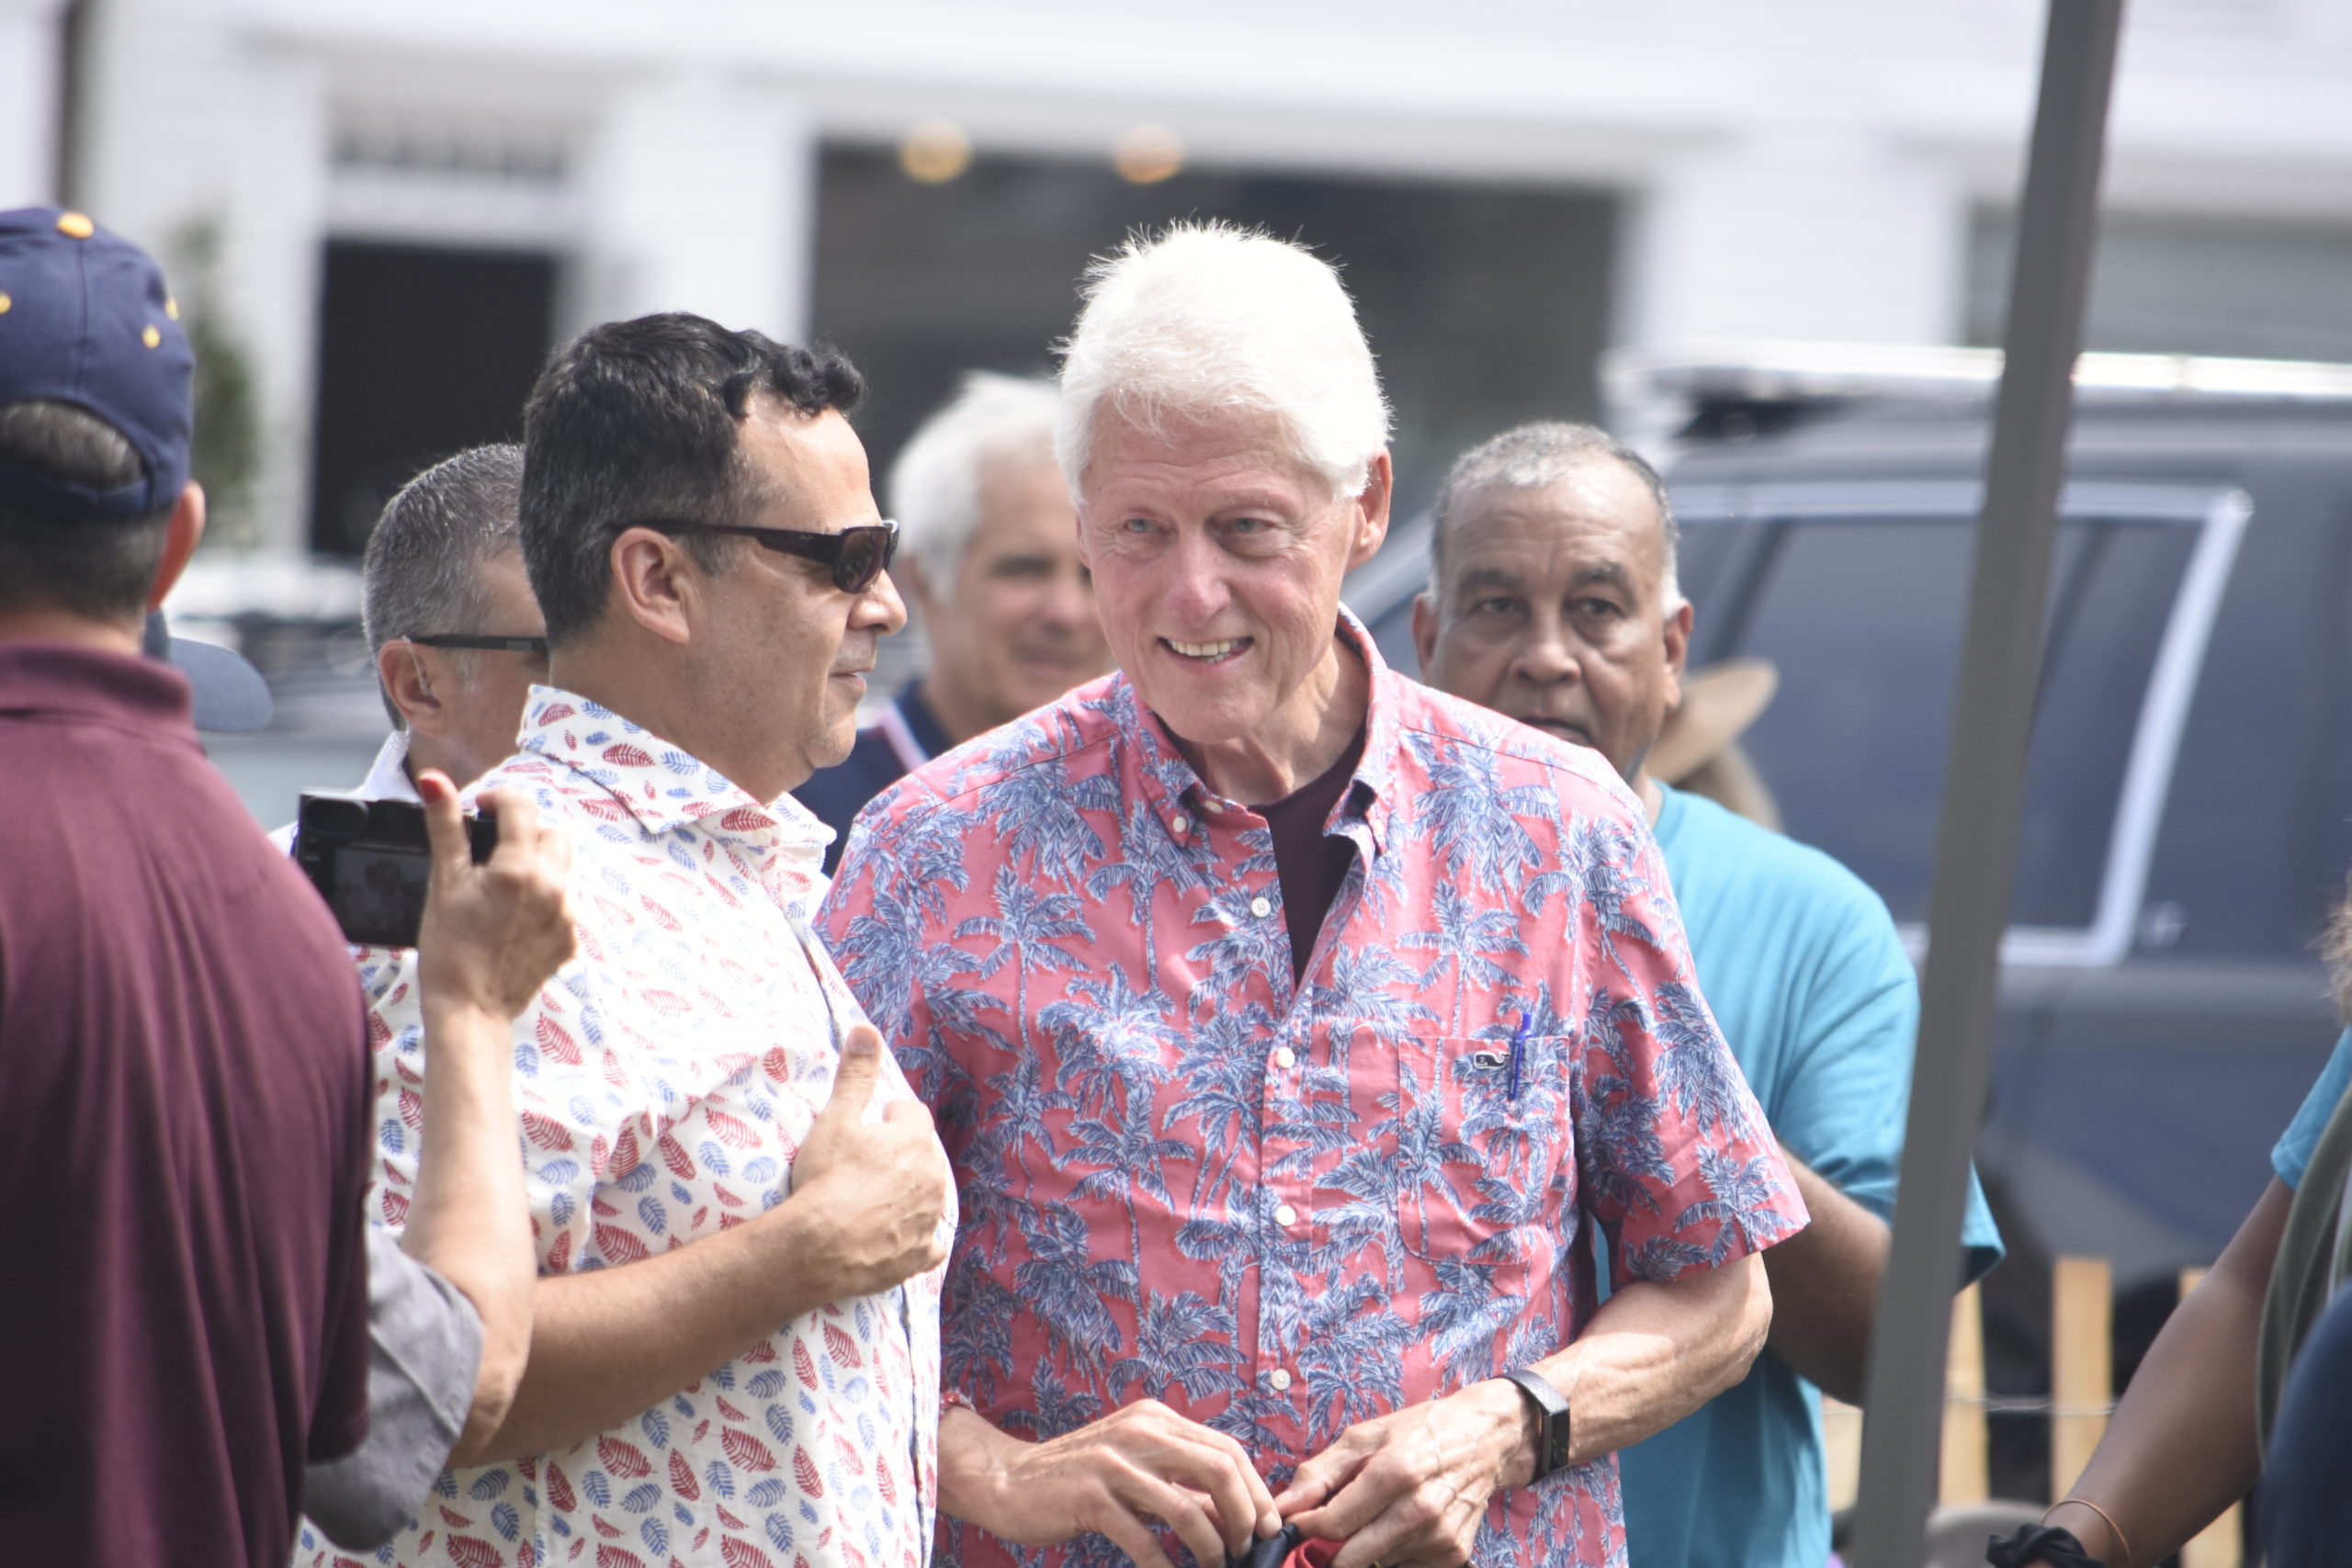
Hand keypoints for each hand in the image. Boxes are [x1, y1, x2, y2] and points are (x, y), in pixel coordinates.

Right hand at [415, 771, 574, 1019]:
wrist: (469, 1010)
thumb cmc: (448, 949)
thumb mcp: (443, 882)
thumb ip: (445, 827)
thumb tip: (434, 780)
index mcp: (520, 868)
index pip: (523, 805)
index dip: (498, 799)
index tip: (481, 809)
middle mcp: (553, 888)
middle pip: (552, 833)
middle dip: (525, 832)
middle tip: (492, 852)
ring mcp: (567, 915)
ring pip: (561, 868)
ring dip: (536, 867)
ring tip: (500, 890)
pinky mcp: (570, 939)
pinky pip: (563, 903)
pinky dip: (542, 901)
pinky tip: (513, 920)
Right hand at [790, 1022, 951, 1298]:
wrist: (819, 1245)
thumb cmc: (828, 1177)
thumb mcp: (836, 1117)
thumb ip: (856, 1073)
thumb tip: (866, 1028)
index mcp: (915, 1140)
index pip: (912, 1114)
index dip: (890, 1117)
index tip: (872, 1124)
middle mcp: (932, 1178)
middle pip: (922, 1157)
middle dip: (901, 1155)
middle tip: (866, 1163)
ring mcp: (929, 1220)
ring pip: (927, 1198)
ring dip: (908, 1195)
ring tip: (874, 1199)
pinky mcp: (920, 1256)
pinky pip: (929, 1246)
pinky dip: (916, 1242)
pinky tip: (899, 1241)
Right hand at [962, 1400, 1280, 1567]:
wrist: (1010, 1479)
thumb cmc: (1079, 1478)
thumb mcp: (1135, 1464)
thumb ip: (1180, 1479)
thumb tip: (1234, 1512)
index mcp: (1155, 1419)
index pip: (1226, 1448)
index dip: (1255, 1489)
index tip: (1268, 1524)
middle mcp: (1140, 1432)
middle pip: (1219, 1469)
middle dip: (1245, 1514)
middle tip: (1251, 1547)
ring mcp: (1115, 1463)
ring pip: (1187, 1507)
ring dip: (1211, 1546)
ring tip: (1216, 1565)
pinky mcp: (1092, 1497)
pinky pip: (1144, 1539)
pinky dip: (1165, 1565)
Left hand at [1272, 1380, 1532, 1567]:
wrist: (1486, 1438)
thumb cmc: (1421, 1430)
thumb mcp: (1367, 1435)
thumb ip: (1320, 1472)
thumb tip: (1281, 1507)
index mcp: (1395, 1472)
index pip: (1334, 1523)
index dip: (1306, 1528)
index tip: (1297, 1525)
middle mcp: (1419, 1509)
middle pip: (1351, 1556)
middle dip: (1329, 1549)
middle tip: (1328, 1530)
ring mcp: (1439, 1536)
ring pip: (1375, 1563)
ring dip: (1362, 1549)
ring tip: (1373, 1517)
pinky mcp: (1452, 1554)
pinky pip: (1402, 1567)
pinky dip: (1391, 1554)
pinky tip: (1398, 1527)